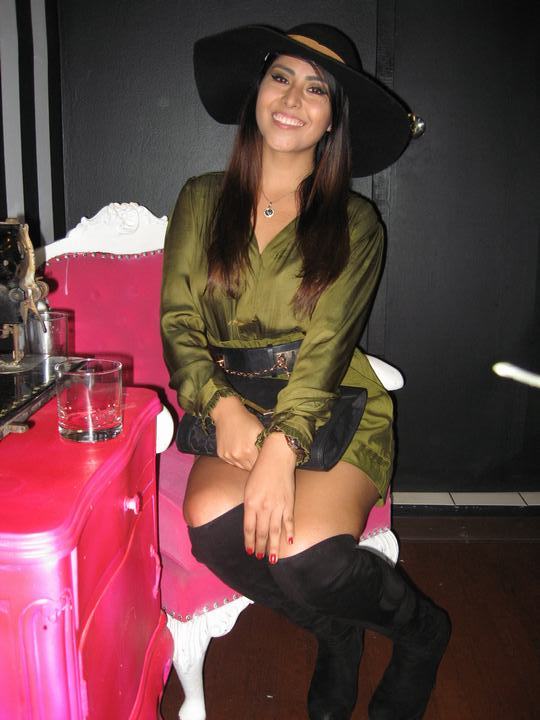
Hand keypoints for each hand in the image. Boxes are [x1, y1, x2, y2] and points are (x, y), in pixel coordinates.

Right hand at [211, 395, 262, 470]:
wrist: (227, 413)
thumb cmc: (246, 419)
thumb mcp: (260, 430)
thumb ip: (265, 445)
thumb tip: (272, 456)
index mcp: (249, 450)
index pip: (260, 465)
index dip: (264, 463)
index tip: (266, 460)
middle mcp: (238, 456)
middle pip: (250, 468)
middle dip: (255, 463)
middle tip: (258, 456)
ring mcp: (229, 456)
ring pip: (241, 466)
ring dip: (246, 462)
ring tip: (248, 451)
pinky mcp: (222, 455)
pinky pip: (233, 462)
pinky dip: (237, 459)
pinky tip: (239, 448)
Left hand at [243, 432, 296, 562]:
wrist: (276, 458)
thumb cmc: (260, 470)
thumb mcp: (248, 487)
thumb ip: (249, 505)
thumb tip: (251, 521)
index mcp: (250, 503)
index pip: (249, 528)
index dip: (249, 541)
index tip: (250, 551)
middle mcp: (263, 507)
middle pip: (261, 532)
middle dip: (260, 547)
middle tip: (260, 557)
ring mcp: (277, 506)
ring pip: (275, 531)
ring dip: (273, 546)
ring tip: (272, 559)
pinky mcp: (289, 503)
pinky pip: (289, 521)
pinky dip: (290, 532)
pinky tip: (289, 541)